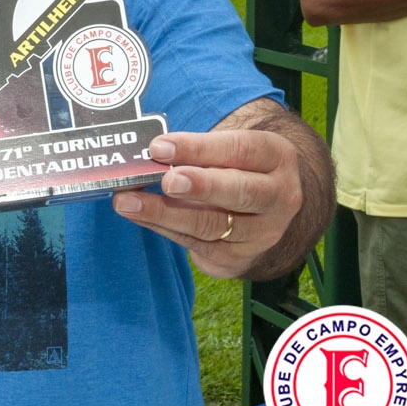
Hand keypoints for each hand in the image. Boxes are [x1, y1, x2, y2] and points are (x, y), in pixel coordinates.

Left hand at [112, 129, 302, 279]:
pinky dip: (162, 228)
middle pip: (241, 192)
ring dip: (165, 213)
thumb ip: (194, 150)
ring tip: (127, 202)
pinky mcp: (238, 257)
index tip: (159, 147)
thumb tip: (147, 153)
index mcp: (276, 157)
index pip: (240, 149)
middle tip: (166, 181)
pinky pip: (195, 243)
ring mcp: (262, 232)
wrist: (260, 209)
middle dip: (201, 186)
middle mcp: (279, 196)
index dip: (199, 148)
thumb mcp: (226, 149)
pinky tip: (137, 216)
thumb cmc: (233, 166)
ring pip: (213, 224)